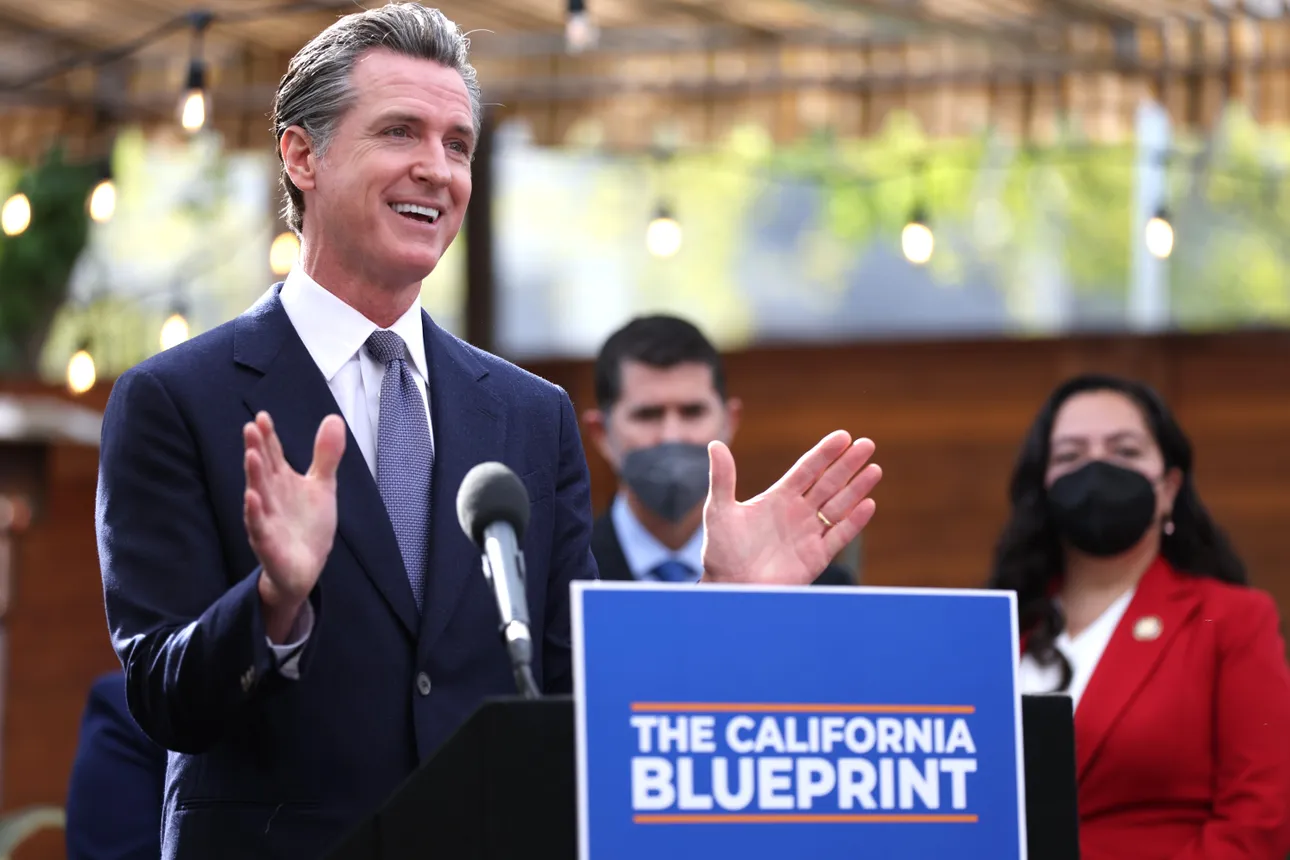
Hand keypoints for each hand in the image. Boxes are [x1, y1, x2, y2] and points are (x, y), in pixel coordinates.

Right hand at [243, 411, 345, 640]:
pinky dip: (254, 513)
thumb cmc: (308, 525)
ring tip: (251, 455)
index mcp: (282, 481)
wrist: (306, 567)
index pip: (273, 454)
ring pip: (257, 494)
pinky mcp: (268, 542)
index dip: (268, 436)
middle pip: (262, 469)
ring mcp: (266, 519)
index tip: (262, 416)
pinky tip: (251, 498)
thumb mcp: (322, 485)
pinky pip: (258, 526)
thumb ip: (326, 455)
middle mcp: (270, 496)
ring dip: (253, 476)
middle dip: (256, 449)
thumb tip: (333, 418)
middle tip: (251, 427)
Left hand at [700, 431, 880, 584]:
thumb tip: (715, 444)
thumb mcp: (720, 511)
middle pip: (828, 483)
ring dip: (856, 488)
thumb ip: (723, 478)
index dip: (824, 453)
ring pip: (838, 506)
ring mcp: (808, 534)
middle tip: (867, 445)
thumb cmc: (721, 551)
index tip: (843, 436)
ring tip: (875, 469)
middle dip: (847, 465)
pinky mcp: (816, 557)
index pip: (806, 470)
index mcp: (777, 498)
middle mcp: (796, 513)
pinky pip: (839, 536)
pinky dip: (854, 521)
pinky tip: (868, 505)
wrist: (730, 588)